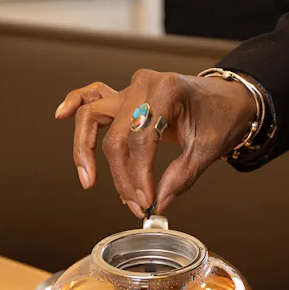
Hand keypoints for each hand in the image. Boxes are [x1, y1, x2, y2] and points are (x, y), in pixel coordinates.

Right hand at [55, 70, 255, 216]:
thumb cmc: (221, 118)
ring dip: (85, 150)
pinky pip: (91, 96)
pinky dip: (74, 104)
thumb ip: (181, 178)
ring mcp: (130, 88)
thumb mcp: (208, 150)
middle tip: (134, 204)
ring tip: (88, 180)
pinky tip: (60, 115)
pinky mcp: (124, 96)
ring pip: (93, 117)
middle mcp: (143, 85)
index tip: (146, 201)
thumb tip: (157, 204)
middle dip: (122, 175)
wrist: (228, 98)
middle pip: (116, 136)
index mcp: (167, 90)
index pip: (141, 139)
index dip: (139, 175)